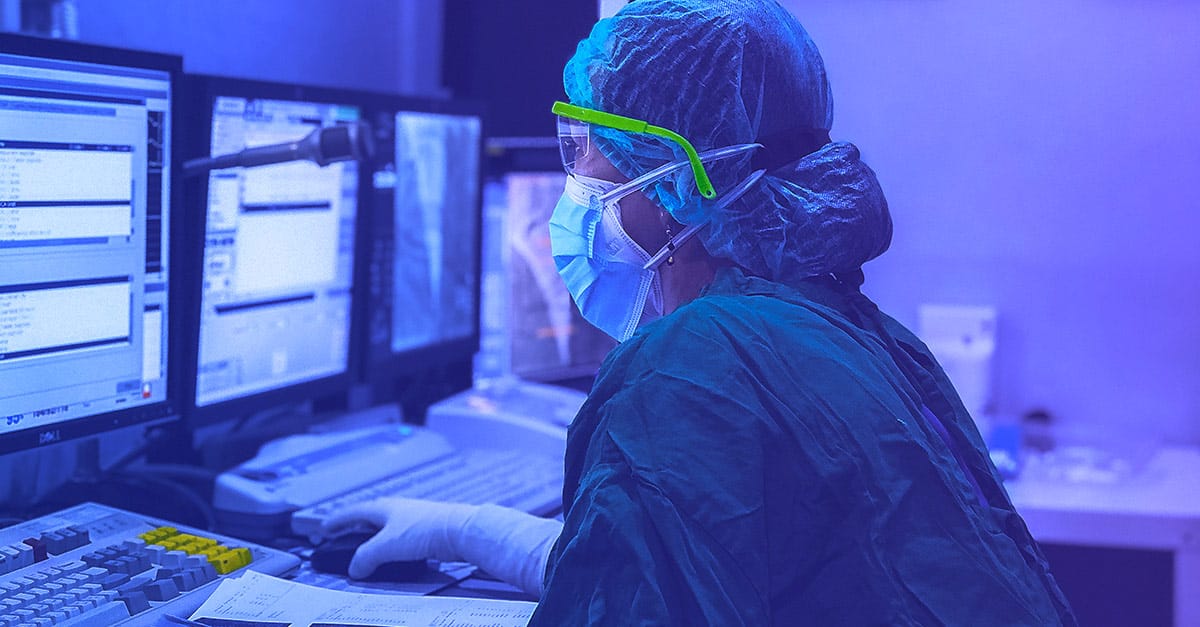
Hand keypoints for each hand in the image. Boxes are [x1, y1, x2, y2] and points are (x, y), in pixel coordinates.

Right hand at [320, 497, 478, 578]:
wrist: (461, 531)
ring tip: (366, 554)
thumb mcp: (387, 546)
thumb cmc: (427, 530)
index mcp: (384, 507)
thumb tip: (355, 569)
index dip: (337, 521)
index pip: (353, 512)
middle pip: (369, 519)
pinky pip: (400, 540)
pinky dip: (390, 549)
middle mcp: (398, 510)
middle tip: (342, 540)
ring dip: (373, 541)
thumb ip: (365, 558)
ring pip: (385, 530)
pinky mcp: (425, 533)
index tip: (324, 527)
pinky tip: (393, 558)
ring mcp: (413, 520)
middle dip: (354, 530)